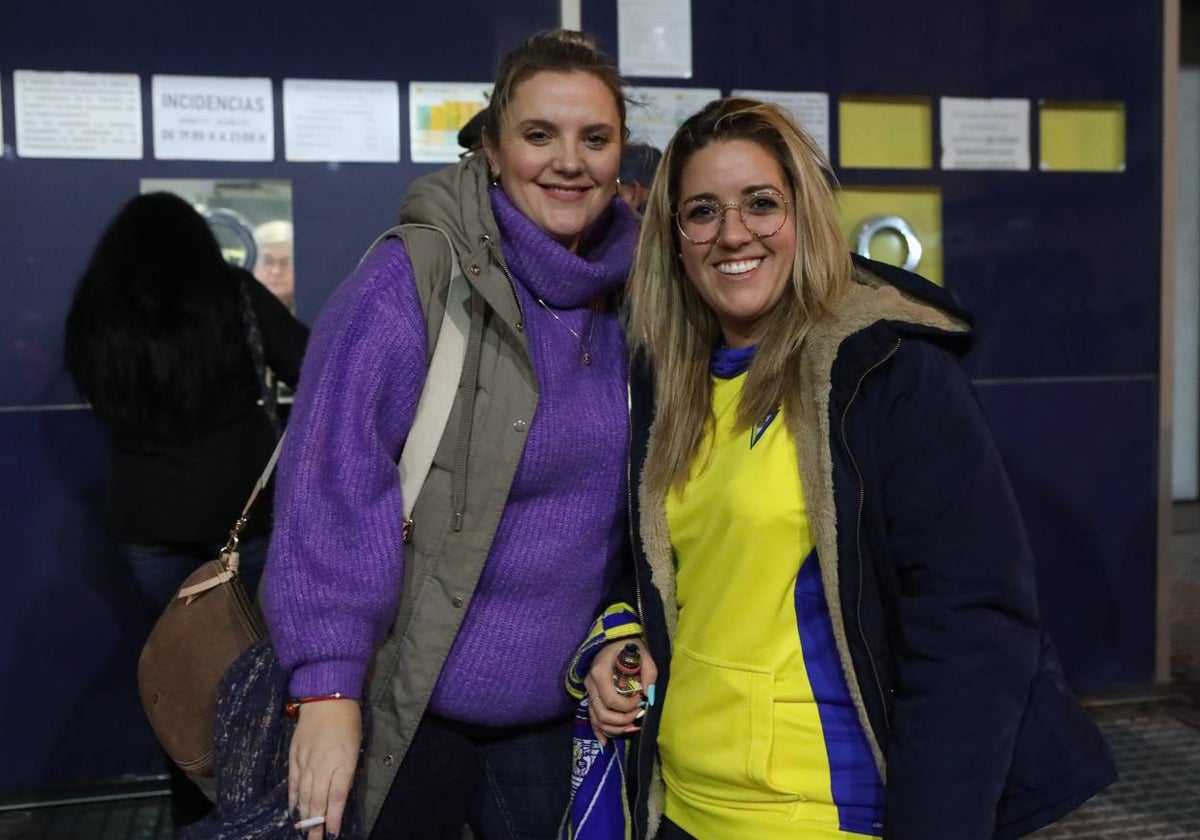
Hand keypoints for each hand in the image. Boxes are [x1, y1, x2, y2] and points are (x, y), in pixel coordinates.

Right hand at [289, 699, 360, 839]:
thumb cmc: (347, 721)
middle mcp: (323, 765)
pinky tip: (292, 810)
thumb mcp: (355, 747)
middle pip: (317, 800)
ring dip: (304, 815)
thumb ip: (347, 772)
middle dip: (316, 824)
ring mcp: (306, 761)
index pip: (338, 797)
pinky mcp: (294, 755)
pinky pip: (292, 782)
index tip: (333, 834)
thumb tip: (339, 794)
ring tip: (304, 831)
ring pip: (303, 794)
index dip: (334, 817)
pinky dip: (292, 798)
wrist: (326, 697)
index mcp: (343, 762)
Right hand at [583, 639, 657, 745]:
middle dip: (621, 720)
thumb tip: (649, 695)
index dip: (626, 707)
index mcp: (600, 672)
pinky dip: (599, 731)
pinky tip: (606, 742)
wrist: (614, 638)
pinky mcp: (591, 695)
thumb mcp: (644, 653)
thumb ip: (649, 673)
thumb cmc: (629, 645)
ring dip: (614, 728)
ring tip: (631, 727)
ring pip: (596, 719)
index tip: (640, 701)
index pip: (610, 700)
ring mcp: (589, 690)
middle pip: (602, 713)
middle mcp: (590, 683)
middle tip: (637, 717)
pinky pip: (591, 717)